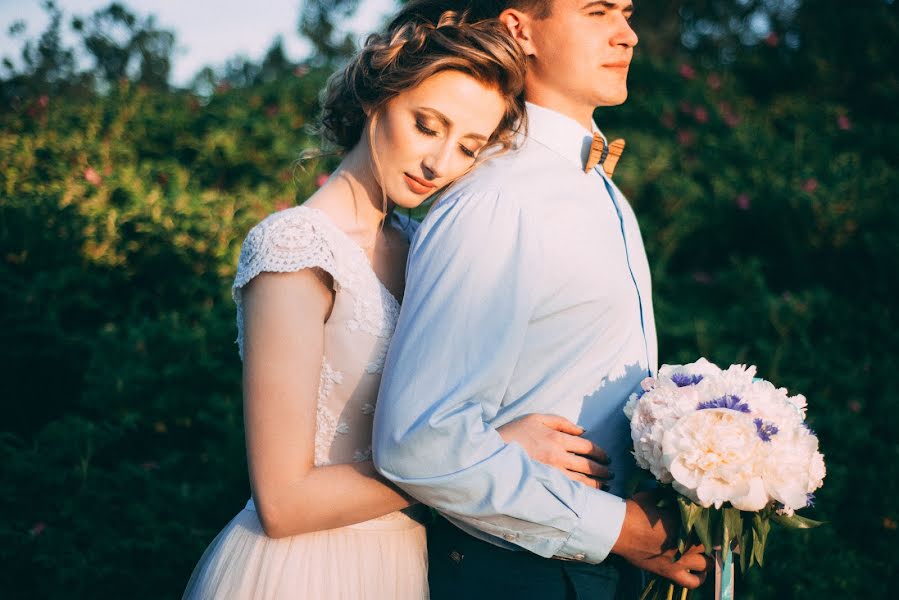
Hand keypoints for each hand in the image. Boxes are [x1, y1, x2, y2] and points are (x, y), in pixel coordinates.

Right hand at [497, 413, 612, 488]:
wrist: (491, 453)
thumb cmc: (514, 432)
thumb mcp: (536, 418)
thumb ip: (561, 422)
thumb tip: (583, 430)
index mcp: (557, 438)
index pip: (588, 447)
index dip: (601, 453)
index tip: (607, 458)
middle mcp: (557, 457)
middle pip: (589, 466)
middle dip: (604, 471)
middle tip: (611, 474)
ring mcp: (551, 474)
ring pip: (582, 483)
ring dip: (598, 485)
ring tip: (606, 487)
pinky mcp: (544, 486)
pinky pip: (569, 493)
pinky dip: (582, 495)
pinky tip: (589, 497)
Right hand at [611, 491, 712, 588]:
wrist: (618, 529)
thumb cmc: (635, 510)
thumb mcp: (655, 496)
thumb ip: (670, 497)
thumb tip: (678, 494)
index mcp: (687, 522)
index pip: (711, 523)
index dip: (714, 521)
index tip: (714, 517)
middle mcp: (689, 543)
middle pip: (713, 544)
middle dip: (713, 538)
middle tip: (710, 534)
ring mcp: (681, 559)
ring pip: (708, 563)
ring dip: (707, 557)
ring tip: (704, 552)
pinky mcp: (671, 572)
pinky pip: (692, 582)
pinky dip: (699, 579)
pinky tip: (700, 573)